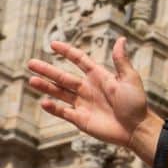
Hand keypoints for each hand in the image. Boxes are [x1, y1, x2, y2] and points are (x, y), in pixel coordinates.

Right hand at [27, 37, 154, 148]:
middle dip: (47, 70)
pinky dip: (53, 108)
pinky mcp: (80, 119)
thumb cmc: (136, 103)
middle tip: (31, 63)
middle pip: (63, 77)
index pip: (80, 60)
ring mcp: (83, 104)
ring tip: (32, 80)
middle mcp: (88, 89)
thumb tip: (121, 39)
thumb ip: (121, 60)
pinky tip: (44, 102)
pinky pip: (62, 112)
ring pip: (59, 93)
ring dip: (46, 87)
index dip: (67, 52)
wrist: (137, 128)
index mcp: (99, 77)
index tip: (53, 44)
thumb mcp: (130, 79)